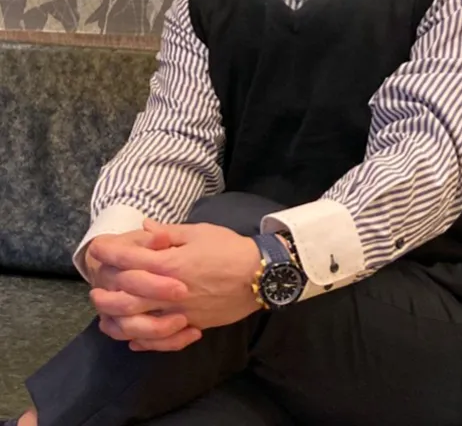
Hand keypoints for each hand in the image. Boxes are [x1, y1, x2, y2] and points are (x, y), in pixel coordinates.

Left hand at [89, 220, 261, 350]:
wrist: (259, 275)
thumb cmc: (229, 248)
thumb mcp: (199, 232)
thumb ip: (168, 232)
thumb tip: (145, 228)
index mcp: (169, 263)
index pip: (128, 259)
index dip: (108, 252)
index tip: (97, 247)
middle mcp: (168, 291)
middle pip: (123, 296)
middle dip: (103, 289)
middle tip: (95, 282)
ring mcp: (177, 312)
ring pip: (134, 324)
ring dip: (114, 318)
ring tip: (106, 310)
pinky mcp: (189, 326)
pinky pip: (157, 340)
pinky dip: (140, 340)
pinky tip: (132, 336)